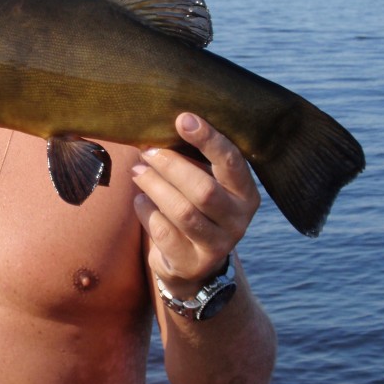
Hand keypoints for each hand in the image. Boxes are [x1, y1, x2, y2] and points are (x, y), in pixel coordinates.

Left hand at [131, 113, 260, 297]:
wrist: (193, 264)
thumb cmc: (195, 208)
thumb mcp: (203, 183)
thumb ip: (192, 159)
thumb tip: (162, 126)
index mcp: (246, 193)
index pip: (231, 162)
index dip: (208, 139)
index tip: (183, 119)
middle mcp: (238, 220)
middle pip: (203, 189)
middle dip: (171, 165)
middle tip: (147, 151)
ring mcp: (217, 245)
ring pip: (182, 211)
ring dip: (154, 186)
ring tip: (138, 171)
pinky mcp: (192, 263)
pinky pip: (164, 232)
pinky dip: (147, 211)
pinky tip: (140, 200)